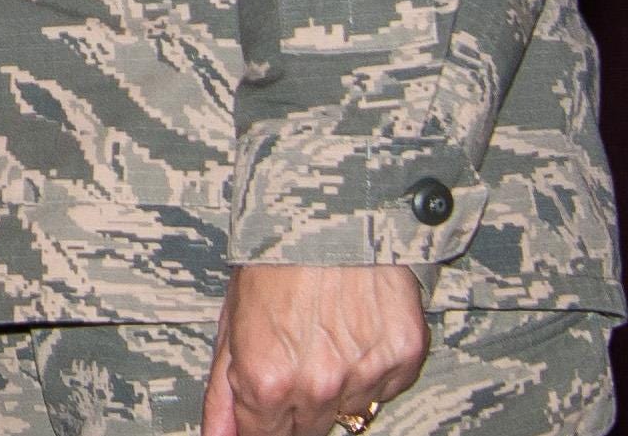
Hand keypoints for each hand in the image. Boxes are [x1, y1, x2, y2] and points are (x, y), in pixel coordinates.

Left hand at [204, 263, 425, 435]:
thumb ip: (223, 390)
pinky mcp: (404, 357)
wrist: (331, 214)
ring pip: (349, 410)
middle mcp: (317, 386)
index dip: (259, 420)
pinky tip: (356, 329)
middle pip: (308, 430)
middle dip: (296, 405)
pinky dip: (372, 367)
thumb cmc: (273, 259)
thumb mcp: (232, 321)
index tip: (262, 405)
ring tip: (325, 333)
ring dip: (336, 384)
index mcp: (266, 379)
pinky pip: (386, 386)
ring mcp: (364, 374)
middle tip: (294, 357)